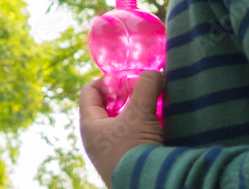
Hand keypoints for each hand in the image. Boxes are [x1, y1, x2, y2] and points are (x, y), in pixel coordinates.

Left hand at [79, 72, 164, 187]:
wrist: (147, 188)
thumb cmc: (134, 150)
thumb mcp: (140, 113)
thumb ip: (147, 86)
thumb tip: (155, 72)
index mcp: (89, 125)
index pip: (90, 91)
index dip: (107, 80)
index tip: (129, 78)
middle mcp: (95, 139)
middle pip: (106, 106)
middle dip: (126, 96)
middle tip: (143, 90)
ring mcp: (109, 152)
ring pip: (121, 122)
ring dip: (136, 112)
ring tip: (154, 106)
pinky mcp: (125, 162)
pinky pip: (131, 138)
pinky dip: (142, 128)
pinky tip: (158, 125)